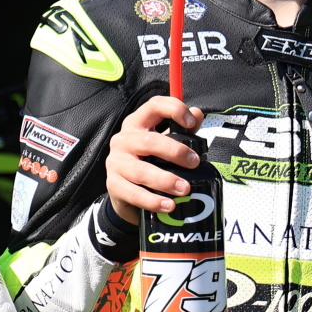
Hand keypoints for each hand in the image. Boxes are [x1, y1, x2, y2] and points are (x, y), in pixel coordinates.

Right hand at [106, 96, 204, 224]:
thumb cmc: (149, 160)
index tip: (191, 123)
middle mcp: (123, 140)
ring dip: (166, 180)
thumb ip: (182, 131)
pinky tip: (168, 205)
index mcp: (137, 124)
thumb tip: (198, 114)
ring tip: (185, 189)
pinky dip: (153, 200)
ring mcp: (115, 162)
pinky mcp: (113, 184)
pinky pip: (134, 193)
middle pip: (149, 142)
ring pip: (141, 171)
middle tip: (194, 163)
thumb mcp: (165, 142)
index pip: (153, 106)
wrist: (126, 191)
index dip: (173, 110)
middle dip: (175, 152)